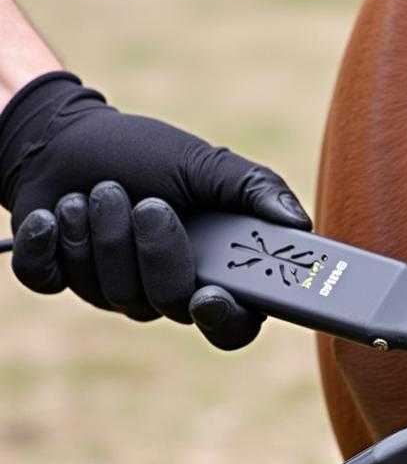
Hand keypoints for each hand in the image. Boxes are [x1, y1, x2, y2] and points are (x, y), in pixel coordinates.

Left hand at [0, 72, 311, 348]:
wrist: (65, 137)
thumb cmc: (145, 153)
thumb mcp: (207, 164)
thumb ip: (257, 189)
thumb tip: (298, 222)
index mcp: (214, 273)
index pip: (233, 325)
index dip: (224, 320)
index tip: (209, 296)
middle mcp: (168, 291)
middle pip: (167, 304)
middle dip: (152, 249)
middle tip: (145, 204)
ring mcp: (114, 292)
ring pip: (110, 292)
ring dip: (101, 230)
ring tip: (100, 190)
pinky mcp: (62, 280)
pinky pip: (52, 279)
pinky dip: (50, 241)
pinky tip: (57, 211)